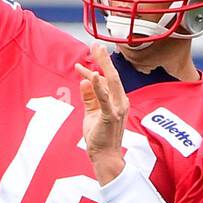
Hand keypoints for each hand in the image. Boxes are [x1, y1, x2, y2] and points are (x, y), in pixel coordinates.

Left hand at [75, 43, 128, 183]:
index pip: (106, 82)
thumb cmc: (100, 138)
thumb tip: (84, 81)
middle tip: (96, 44)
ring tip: (96, 50)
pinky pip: (104, 99)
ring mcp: (117, 109)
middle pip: (113, 76)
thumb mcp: (92, 114)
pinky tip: (94, 74)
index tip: (81, 65)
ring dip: (104, 65)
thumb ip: (89, 98)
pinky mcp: (110, 116)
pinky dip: (99, 86)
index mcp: (118, 102)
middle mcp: (121, 103)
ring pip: (111, 82)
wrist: (106, 158)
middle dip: (104, 59)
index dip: (93, 72)